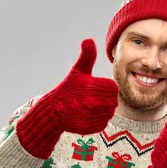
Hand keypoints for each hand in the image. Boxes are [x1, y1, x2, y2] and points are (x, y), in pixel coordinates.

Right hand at [16, 39, 118, 158]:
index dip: (106, 89)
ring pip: (109, 112)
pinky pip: (103, 123)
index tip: (95, 89)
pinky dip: (98, 120)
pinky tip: (87, 115)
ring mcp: (93, 115)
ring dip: (102, 110)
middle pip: (113, 101)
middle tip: (92, 98)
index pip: (113, 89)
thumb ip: (87, 56)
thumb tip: (88, 40)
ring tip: (89, 106)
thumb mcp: (77, 71)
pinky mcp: (91, 127)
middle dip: (105, 99)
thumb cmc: (68, 89)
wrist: (52, 111)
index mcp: (94, 86)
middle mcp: (94, 102)